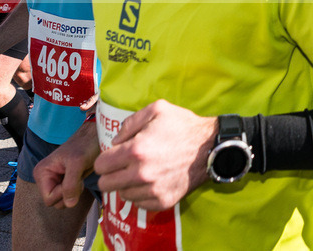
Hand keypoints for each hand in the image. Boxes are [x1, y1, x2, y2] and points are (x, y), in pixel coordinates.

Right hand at [35, 122, 99, 208]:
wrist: (95, 136)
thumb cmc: (85, 145)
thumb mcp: (77, 163)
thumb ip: (71, 184)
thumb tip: (69, 204)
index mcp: (41, 173)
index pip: (49, 199)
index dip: (63, 193)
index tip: (73, 178)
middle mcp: (46, 179)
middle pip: (56, 202)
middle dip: (70, 193)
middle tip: (78, 176)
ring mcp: (56, 181)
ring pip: (64, 201)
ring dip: (75, 191)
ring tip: (79, 175)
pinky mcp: (66, 182)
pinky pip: (71, 196)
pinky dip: (78, 190)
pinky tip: (81, 177)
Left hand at [94, 100, 217, 210]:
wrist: (211, 147)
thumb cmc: (183, 126)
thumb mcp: (157, 110)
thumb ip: (129, 123)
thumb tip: (115, 142)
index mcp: (136, 150)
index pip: (101, 165)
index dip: (105, 159)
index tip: (114, 156)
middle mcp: (141, 174)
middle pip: (106, 185)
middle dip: (111, 174)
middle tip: (123, 166)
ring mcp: (152, 190)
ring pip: (122, 194)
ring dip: (127, 184)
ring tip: (141, 172)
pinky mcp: (163, 201)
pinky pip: (139, 203)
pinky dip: (142, 194)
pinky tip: (152, 181)